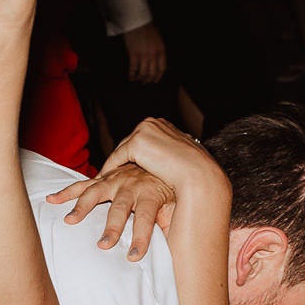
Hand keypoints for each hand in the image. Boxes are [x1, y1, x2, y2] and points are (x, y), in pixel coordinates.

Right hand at [47, 165, 175, 259]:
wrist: (167, 160)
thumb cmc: (170, 189)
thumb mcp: (176, 207)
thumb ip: (171, 223)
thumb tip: (175, 244)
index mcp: (151, 194)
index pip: (145, 218)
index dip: (140, 238)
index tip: (133, 257)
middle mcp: (132, 185)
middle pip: (120, 207)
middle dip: (112, 226)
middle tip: (104, 245)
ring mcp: (116, 180)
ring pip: (97, 193)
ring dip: (83, 206)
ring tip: (71, 220)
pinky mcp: (105, 178)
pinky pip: (83, 185)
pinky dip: (67, 192)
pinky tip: (52, 199)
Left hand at [98, 117, 226, 200]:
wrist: (198, 175)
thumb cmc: (196, 172)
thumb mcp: (182, 160)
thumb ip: (171, 158)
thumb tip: (168, 166)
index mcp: (165, 125)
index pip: (143, 140)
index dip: (133, 155)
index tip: (125, 167)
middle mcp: (153, 123)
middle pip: (129, 143)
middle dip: (121, 159)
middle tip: (110, 174)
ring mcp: (144, 131)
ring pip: (122, 150)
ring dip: (113, 165)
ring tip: (105, 179)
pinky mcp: (137, 143)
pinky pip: (117, 158)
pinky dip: (110, 169)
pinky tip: (105, 180)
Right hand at [122, 21, 166, 83]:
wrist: (137, 22)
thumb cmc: (146, 28)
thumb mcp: (158, 39)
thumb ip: (158, 50)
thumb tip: (157, 61)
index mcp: (161, 50)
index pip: (162, 68)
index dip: (158, 76)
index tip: (155, 80)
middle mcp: (154, 54)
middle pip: (153, 72)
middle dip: (149, 79)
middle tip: (145, 82)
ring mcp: (144, 55)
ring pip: (143, 72)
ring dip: (140, 78)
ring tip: (137, 79)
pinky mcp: (134, 54)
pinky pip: (133, 68)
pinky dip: (132, 74)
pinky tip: (130, 77)